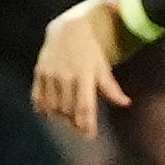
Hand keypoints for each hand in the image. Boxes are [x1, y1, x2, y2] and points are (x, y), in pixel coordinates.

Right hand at [28, 5, 129, 136]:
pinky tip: (49, 114)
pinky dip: (43, 109)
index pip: (84, 106)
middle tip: (80, 127)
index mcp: (84, 74)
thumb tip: (126, 103)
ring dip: (60, 117)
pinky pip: (38, 98)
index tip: (89, 136)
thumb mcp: (103, 67)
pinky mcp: (40, 72)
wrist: (68, 29)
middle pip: (68, 110)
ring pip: (53, 107)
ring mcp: (51, 74)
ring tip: (68, 117)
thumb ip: (111, 87)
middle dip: (74, 122)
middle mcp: (66, 75)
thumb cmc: (90, 52)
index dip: (86, 124)